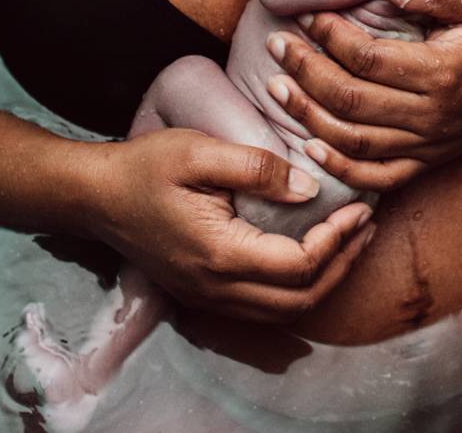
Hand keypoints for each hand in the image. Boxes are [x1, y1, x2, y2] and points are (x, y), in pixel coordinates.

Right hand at [90, 128, 376, 323]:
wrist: (94, 197)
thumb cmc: (144, 167)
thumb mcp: (198, 151)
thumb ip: (256, 167)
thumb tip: (309, 188)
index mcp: (220, 254)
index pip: (299, 264)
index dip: (338, 239)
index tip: (359, 207)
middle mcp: (217, 288)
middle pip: (300, 298)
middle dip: (343, 264)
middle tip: (367, 226)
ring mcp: (208, 297)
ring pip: (284, 310)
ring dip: (325, 281)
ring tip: (350, 242)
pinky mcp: (204, 293)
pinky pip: (264, 307)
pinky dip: (298, 288)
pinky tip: (312, 258)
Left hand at [264, 0, 461, 189]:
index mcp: (443, 73)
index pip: (370, 59)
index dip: (332, 37)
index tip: (307, 15)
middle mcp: (431, 115)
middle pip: (351, 99)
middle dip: (305, 71)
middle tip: (277, 45)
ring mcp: (426, 145)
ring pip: (353, 139)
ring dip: (307, 115)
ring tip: (276, 87)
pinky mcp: (422, 165)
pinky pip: (375, 177)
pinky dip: (338, 168)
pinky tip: (308, 145)